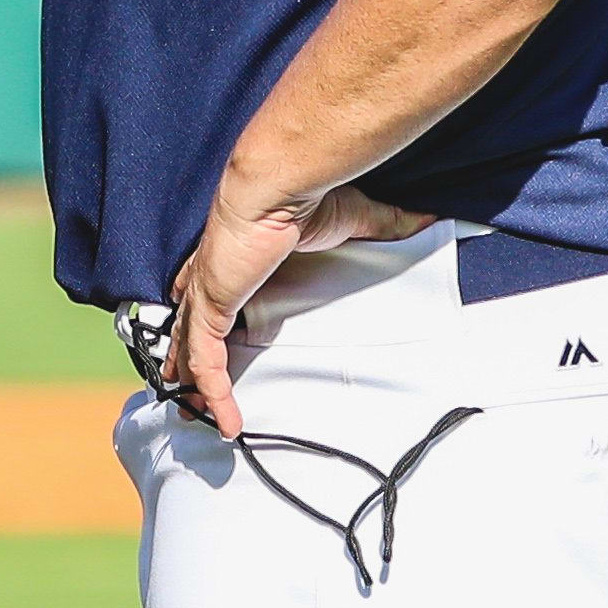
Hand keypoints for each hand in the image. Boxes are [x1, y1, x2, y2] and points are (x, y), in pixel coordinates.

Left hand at [160, 182, 436, 435]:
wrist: (278, 185)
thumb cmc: (306, 194)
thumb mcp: (352, 217)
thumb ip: (384, 225)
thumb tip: (424, 220)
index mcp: (239, 252)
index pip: (212, 284)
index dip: (203, 307)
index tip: (199, 325)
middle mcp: (215, 272)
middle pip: (190, 320)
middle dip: (184, 351)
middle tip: (182, 380)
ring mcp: (209, 292)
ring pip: (191, 348)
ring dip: (194, 382)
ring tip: (198, 413)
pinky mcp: (212, 308)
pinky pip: (207, 362)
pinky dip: (215, 394)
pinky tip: (224, 421)